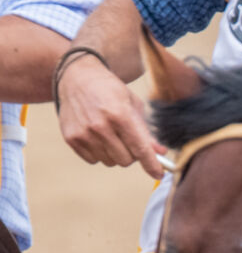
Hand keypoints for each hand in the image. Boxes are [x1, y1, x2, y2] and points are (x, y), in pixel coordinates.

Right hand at [57, 55, 165, 178]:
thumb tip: (160, 153)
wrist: (77, 78)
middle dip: (132, 154)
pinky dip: (99, 153)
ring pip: (111, 162)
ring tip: (111, 134)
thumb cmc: (110, 91)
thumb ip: (146, 132)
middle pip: (126, 160)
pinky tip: (97, 136)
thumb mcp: (133, 105)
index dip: (151, 164)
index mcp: (119, 114)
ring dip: (115, 154)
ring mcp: (83, 133)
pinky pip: (94, 160)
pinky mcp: (71, 138)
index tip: (159, 174)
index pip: (140, 148)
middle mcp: (100, 125)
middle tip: (128, 139)